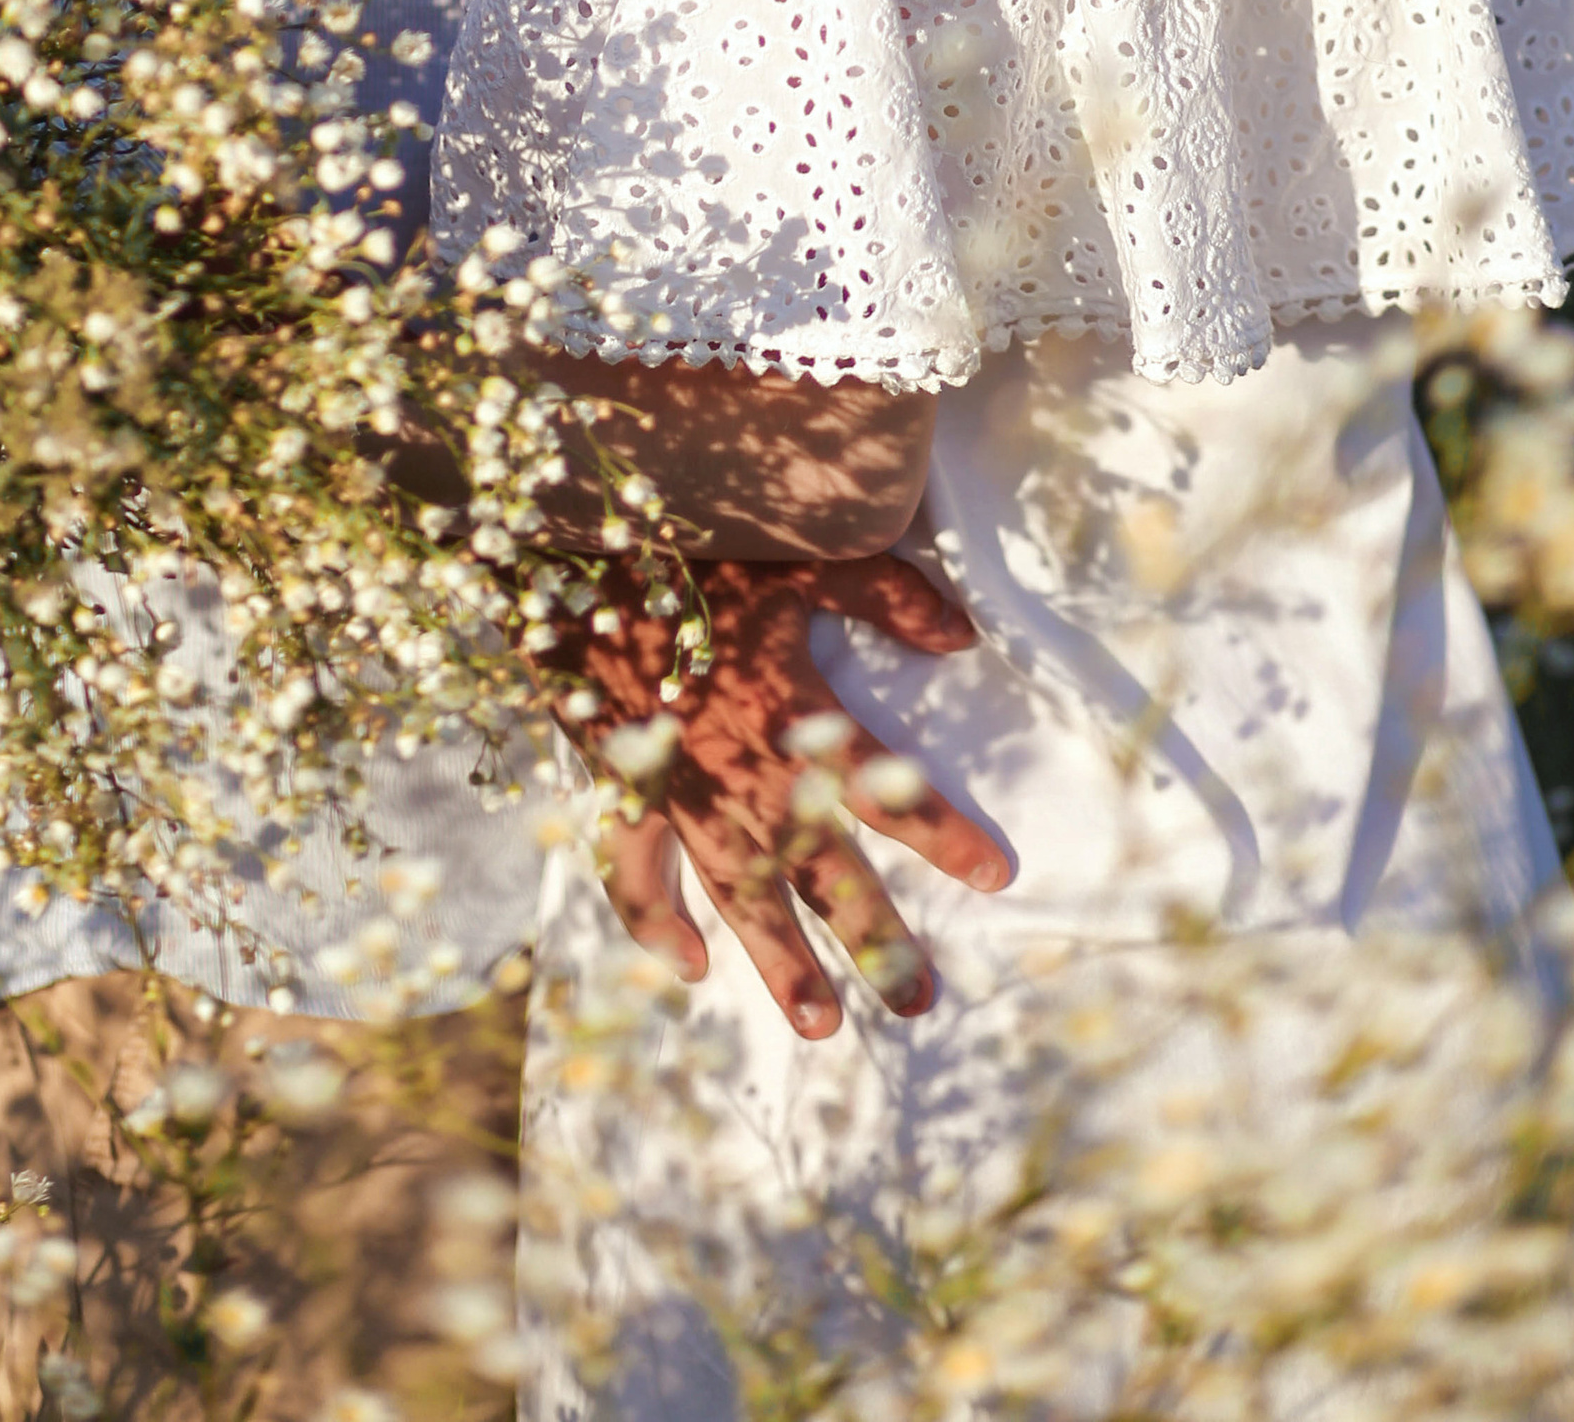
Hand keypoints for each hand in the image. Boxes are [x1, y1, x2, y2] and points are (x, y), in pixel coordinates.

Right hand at [545, 553, 1011, 1038]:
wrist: (579, 551)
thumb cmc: (699, 548)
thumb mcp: (804, 555)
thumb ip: (886, 595)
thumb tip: (960, 635)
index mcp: (794, 715)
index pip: (886, 789)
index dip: (944, 835)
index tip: (994, 877)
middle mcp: (744, 770)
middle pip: (822, 870)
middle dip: (873, 936)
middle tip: (918, 1000)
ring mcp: (681, 789)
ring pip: (738, 892)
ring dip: (779, 960)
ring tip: (821, 1024)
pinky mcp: (625, 787)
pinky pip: (637, 871)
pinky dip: (657, 922)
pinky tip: (690, 968)